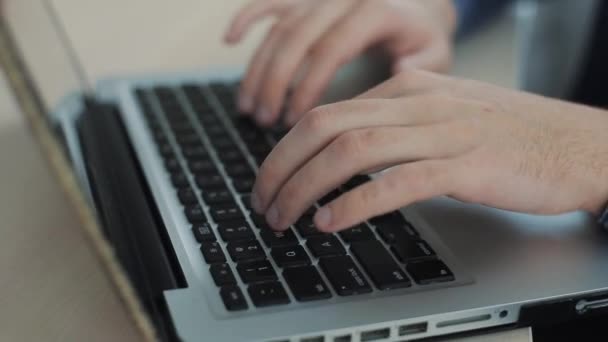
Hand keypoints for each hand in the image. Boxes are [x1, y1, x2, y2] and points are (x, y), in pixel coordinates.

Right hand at [225, 0, 455, 126]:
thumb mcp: (436, 52)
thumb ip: (422, 64)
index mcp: (375, 10)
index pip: (332, 48)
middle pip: (296, 37)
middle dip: (274, 82)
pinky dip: (248, 17)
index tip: (292, 120)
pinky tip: (229, 40)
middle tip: (262, 120)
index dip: (307, 85)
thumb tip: (397, 69)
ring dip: (258, 67)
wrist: (414, 4)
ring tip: (247, 107)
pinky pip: (272, 1)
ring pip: (279, 26)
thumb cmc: (421, 37)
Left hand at [250, 70, 607, 232]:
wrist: (580, 145)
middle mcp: (419, 102)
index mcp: (408, 86)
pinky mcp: (466, 166)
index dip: (285, 148)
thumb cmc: (510, 136)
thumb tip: (345, 150)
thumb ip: (395, 126)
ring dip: (306, 186)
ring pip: (352, 151)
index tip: (269, 179)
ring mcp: (442, 131)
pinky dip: (356, 203)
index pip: (327, 112)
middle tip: (262, 202)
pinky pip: (396, 182)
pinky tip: (330, 222)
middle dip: (281, 167)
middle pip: (326, 126)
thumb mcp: (442, 116)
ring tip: (284, 217)